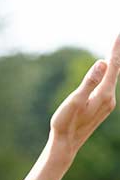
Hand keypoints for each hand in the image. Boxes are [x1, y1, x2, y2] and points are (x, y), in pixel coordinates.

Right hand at [49, 32, 118, 159]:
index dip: (116, 50)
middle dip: (117, 54)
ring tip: (116, 50)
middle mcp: (109, 99)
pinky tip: (107, 71)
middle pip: (115, 71)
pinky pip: (107, 86)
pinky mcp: (101, 108)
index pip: (113, 67)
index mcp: (104, 95)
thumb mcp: (76, 100)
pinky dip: (109, 75)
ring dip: (114, 64)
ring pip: (112, 79)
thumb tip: (102, 62)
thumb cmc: (66, 124)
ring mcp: (106, 104)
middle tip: (119, 37)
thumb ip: (90, 81)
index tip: (119, 34)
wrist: (65, 145)